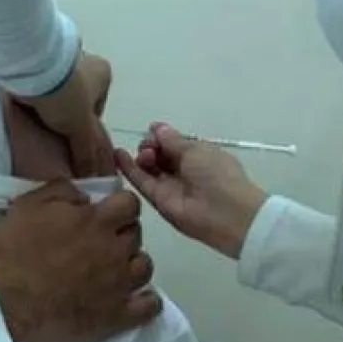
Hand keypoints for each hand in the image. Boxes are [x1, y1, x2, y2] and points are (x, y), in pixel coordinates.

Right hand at [0, 179, 161, 341]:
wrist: (4, 299)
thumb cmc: (13, 248)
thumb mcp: (29, 204)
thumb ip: (63, 191)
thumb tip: (87, 195)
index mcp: (96, 221)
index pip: (130, 203)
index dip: (120, 206)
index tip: (106, 213)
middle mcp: (114, 250)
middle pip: (137, 234)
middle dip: (122, 234)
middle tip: (101, 242)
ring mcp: (119, 285)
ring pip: (146, 267)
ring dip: (133, 264)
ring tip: (114, 270)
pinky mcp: (117, 316)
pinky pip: (150, 307)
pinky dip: (147, 301)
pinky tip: (133, 298)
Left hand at [17, 53, 114, 176]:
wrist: (32, 70)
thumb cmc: (67, 94)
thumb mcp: (82, 128)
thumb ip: (87, 152)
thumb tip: (91, 176)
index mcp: (101, 72)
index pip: (98, 109)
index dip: (89, 130)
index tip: (76, 143)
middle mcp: (82, 63)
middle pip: (78, 103)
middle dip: (68, 122)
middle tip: (58, 140)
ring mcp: (58, 63)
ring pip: (58, 97)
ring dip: (51, 114)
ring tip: (42, 131)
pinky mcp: (36, 66)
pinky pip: (40, 91)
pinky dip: (37, 105)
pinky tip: (31, 118)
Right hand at [116, 123, 268, 259]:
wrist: (225, 213)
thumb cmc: (216, 174)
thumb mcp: (196, 149)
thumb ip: (173, 140)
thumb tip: (157, 128)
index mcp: (199, 155)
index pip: (174, 143)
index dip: (162, 136)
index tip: (153, 130)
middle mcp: (184, 170)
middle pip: (160, 154)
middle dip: (151, 145)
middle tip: (150, 147)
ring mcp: (170, 186)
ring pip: (150, 167)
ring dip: (142, 155)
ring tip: (144, 154)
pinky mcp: (158, 200)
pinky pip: (142, 182)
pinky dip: (129, 168)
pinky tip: (117, 154)